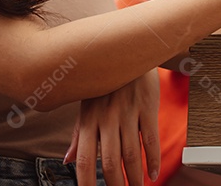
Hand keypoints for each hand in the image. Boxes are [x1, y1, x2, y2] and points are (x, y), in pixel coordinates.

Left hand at [65, 69, 159, 185]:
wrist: (127, 50)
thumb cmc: (104, 82)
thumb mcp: (87, 105)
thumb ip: (79, 135)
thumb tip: (67, 160)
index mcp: (89, 120)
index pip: (85, 160)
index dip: (87, 183)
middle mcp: (107, 118)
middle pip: (110, 162)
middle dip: (116, 185)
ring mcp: (128, 112)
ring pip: (132, 154)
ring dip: (135, 177)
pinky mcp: (148, 107)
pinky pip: (151, 139)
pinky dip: (153, 159)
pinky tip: (154, 173)